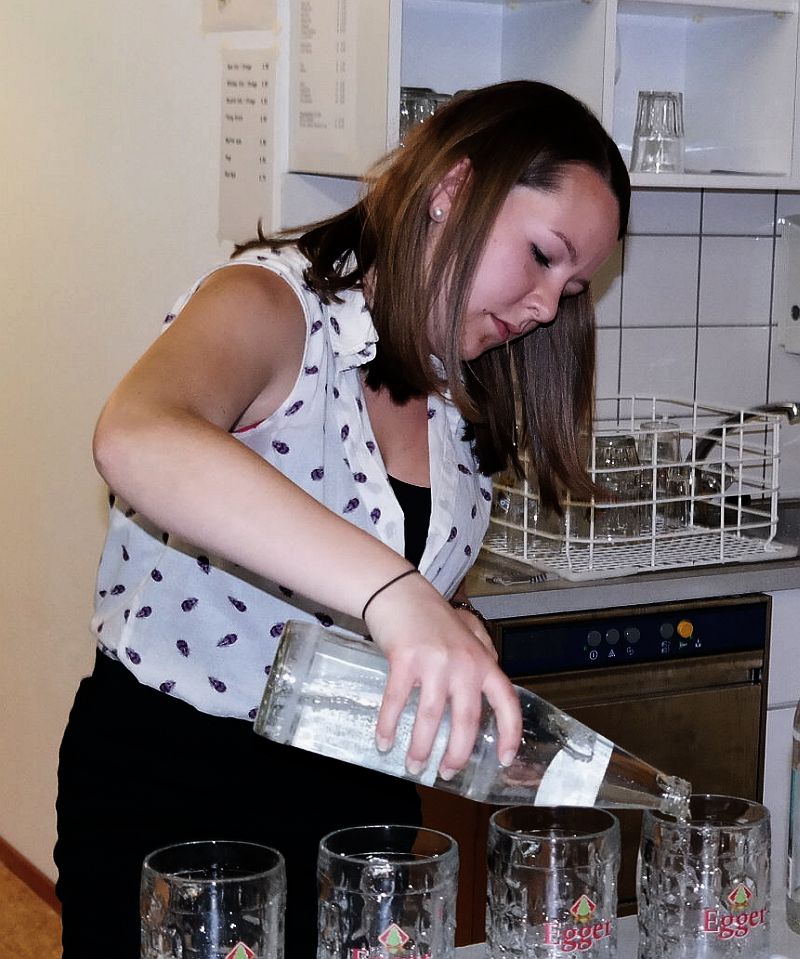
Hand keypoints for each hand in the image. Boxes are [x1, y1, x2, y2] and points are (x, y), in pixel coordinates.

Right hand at [363, 572, 521, 780]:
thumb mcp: (468, 633)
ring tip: (414, 766)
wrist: (400, 592)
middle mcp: (464, 664)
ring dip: (420, 748)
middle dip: (456, 754)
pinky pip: (396, 703)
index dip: (510, 733)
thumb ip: (484, 658)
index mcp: (483, 661)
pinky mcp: (405, 661)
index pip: (506, 702)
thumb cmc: (433, 615)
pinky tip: (383, 742)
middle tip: (447, 773)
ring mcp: (435, 663)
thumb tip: (493, 691)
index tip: (505, 758)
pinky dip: (388, 726)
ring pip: (429, 719)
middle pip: (466, 721)